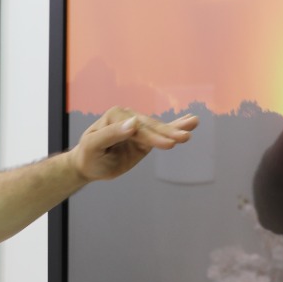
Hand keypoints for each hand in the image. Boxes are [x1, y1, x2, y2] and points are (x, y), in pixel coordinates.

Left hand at [70, 107, 197, 182]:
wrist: (89, 165)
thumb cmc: (89, 155)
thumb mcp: (93, 146)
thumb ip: (110, 134)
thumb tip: (133, 123)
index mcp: (116, 116)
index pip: (137, 129)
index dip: (152, 137)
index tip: (168, 145)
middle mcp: (129, 117)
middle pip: (151, 128)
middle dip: (168, 133)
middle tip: (183, 138)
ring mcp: (139, 127)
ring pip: (159, 129)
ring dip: (176, 129)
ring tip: (193, 125)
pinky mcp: (145, 138)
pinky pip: (162, 133)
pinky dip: (176, 127)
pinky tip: (191, 122)